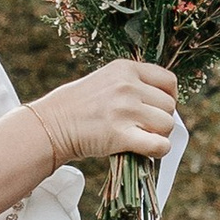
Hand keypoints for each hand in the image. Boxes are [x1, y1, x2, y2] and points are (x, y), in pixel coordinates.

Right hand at [36, 57, 178, 166]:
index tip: (159, 107)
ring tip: (142, 138)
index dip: (169, 96)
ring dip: (159, 135)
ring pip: (167, 125)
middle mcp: (127, 86)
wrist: (50, 125)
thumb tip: (161, 101)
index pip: (168, 80)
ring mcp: (125, 110)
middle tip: (146, 127)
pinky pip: (159, 145)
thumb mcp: (105, 80)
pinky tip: (148, 151)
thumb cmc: (76, 105)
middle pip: (169, 105)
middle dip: (161, 118)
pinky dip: (158, 150)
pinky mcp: (121, 135)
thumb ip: (132, 84)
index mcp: (125, 68)